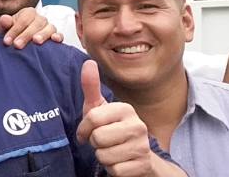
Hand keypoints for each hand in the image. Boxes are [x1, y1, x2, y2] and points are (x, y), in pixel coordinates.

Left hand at [0, 7, 62, 47]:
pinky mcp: (55, 35)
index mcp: (28, 13)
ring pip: (49, 28)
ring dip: (42, 35)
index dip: (14, 30)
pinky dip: (58, 36)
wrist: (21, 41)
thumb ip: (5, 23)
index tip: (6, 41)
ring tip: (36, 41)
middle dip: (25, 35)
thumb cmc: (14, 34)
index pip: (23, 20)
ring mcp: (49, 27)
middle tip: (17, 45)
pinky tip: (54, 40)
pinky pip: (59, 34)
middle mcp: (40, 18)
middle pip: (35, 24)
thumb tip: (5, 19)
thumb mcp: (7, 29)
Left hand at [76, 61, 158, 175]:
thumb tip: (88, 62)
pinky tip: (121, 162)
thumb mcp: (99, 109)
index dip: (84, 128)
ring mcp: (143, 146)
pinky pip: (114, 170)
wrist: (139, 157)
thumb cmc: (113, 131)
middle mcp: (138, 125)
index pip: (92, 118)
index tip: (86, 131)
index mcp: (125, 109)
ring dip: (104, 157)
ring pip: (104, 156)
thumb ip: (91, 87)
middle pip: (98, 138)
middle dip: (95, 144)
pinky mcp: (143, 166)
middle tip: (104, 142)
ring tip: (112, 151)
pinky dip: (113, 169)